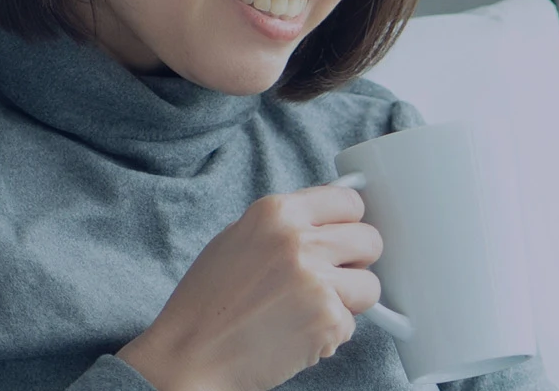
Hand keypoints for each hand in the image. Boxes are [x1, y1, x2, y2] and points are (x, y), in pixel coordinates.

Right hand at [116, 181, 383, 390]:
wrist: (189, 357)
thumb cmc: (206, 305)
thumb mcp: (236, 241)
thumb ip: (284, 227)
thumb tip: (326, 222)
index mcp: (275, 213)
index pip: (348, 201)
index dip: (349, 223)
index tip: (345, 236)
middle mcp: (299, 241)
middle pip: (369, 239)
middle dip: (357, 262)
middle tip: (333, 278)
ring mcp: (316, 280)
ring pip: (370, 285)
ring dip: (348, 301)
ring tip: (311, 310)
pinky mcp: (327, 319)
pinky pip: (351, 324)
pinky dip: (329, 334)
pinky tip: (297, 334)